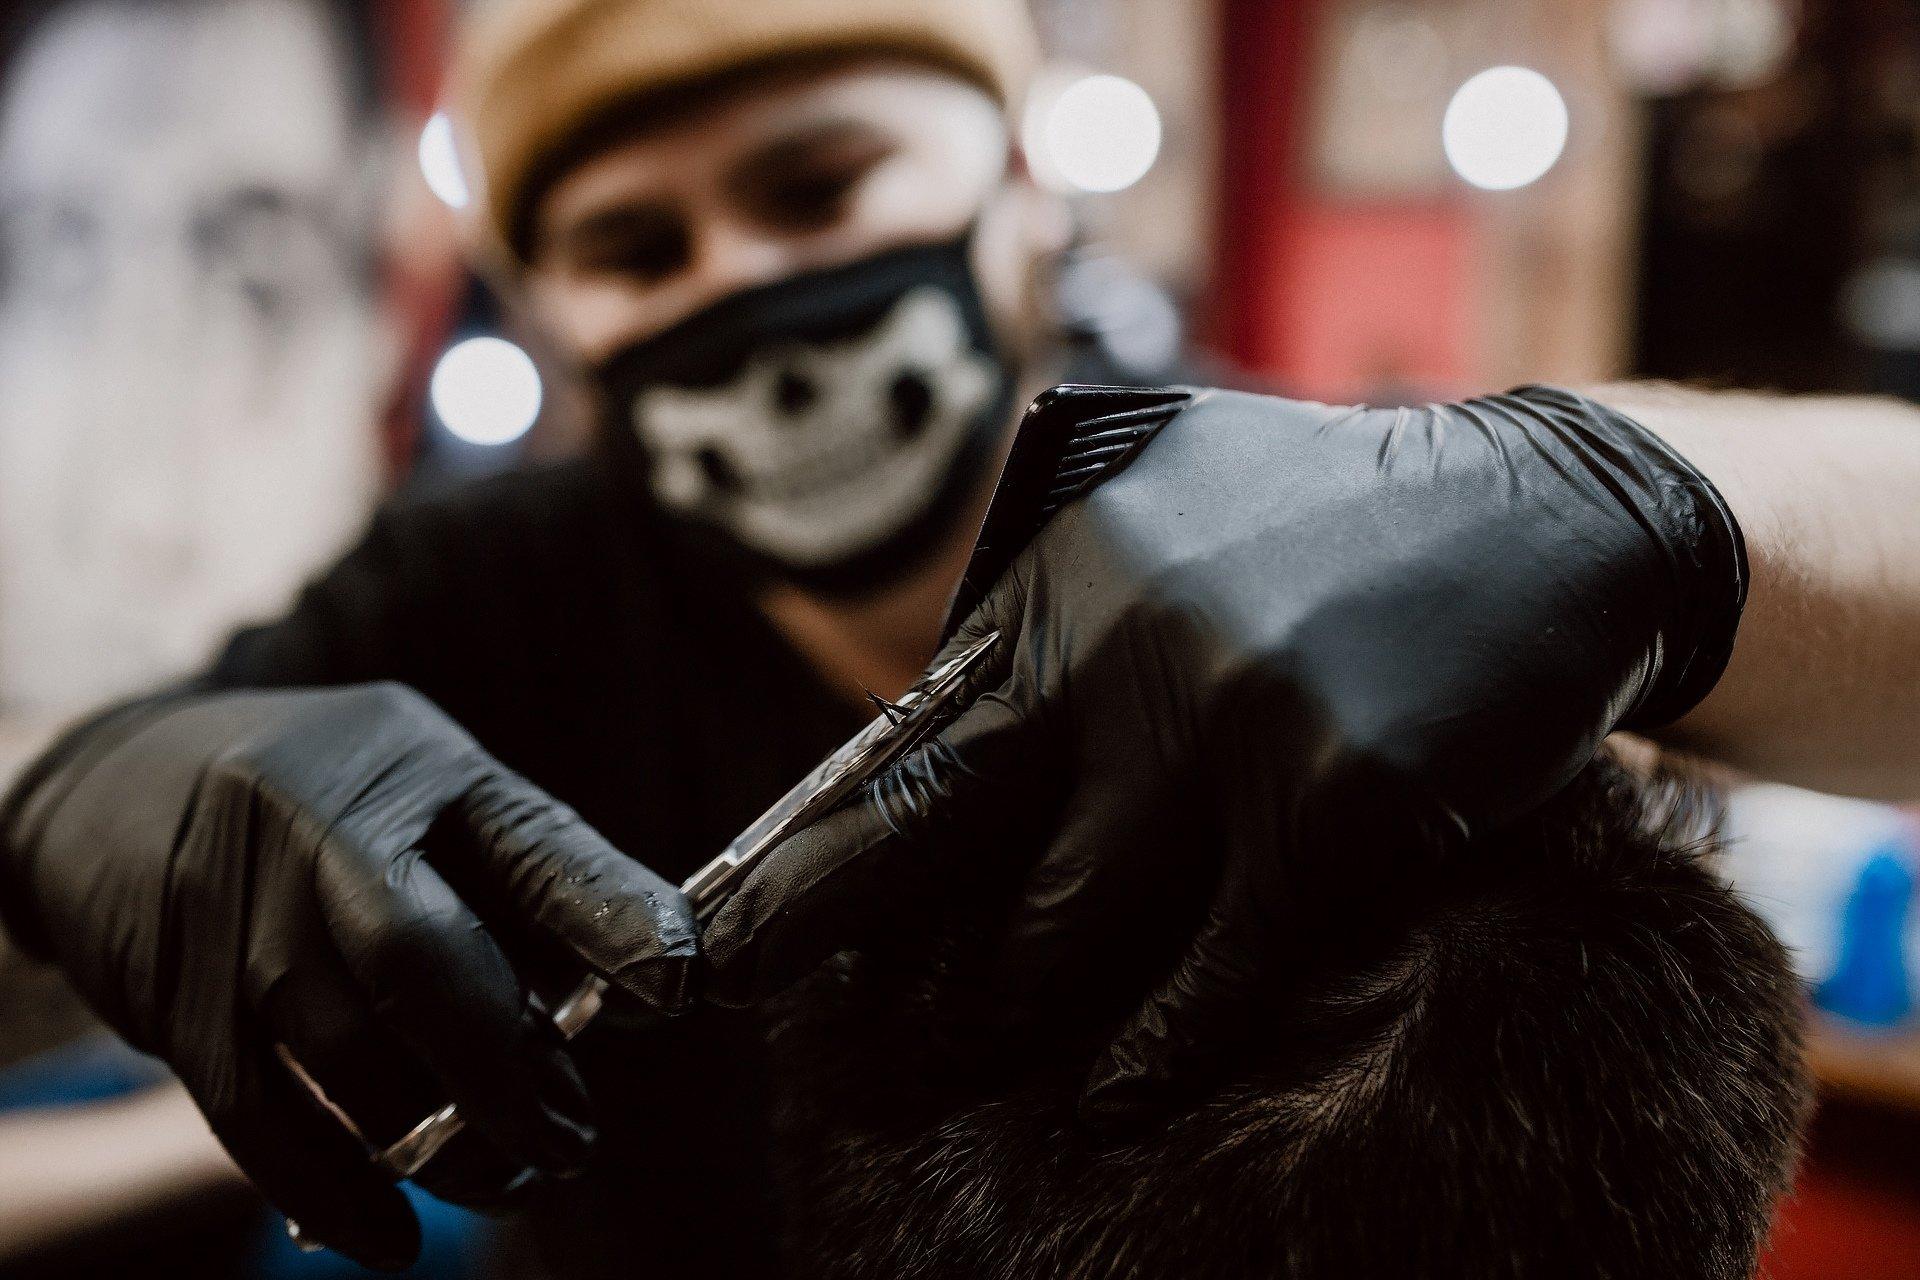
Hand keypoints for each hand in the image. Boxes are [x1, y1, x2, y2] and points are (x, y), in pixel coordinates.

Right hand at [0, 683, 694, 1268]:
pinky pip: (255, 1117)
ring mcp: (237, 920)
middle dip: (509, 1065)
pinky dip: (329, 1189)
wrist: (119, 788)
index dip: (608, 913)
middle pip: (420, 959)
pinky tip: (389, 1235)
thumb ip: (541, 879)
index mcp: (412, 769)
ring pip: (344, 1053)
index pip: (529, 843)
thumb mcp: (444, 793)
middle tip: (570, 1140)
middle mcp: (314, 831)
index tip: (678, 985)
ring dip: (438, 1141)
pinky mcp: (177, 1005)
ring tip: (505, 1175)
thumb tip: (654, 981)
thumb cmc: (334, 797)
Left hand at [702, 385, 1744, 1132]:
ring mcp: (1231, 722)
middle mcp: (1123, 642)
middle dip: (869, 968)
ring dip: (1003, 1017)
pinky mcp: (1339, 802)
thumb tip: (910, 756)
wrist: (1549, 515)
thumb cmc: (1328, 521)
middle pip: (952, 852)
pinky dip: (1159, 1048)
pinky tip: (1116, 1096)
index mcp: (1058, 572)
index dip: (810, 871)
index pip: (903, 754)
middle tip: (824, 1047)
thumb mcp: (1158, 511)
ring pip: (1069, 928)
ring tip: (952, 1066)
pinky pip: (1219, 970)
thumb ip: (1041, 618)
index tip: (733, 954)